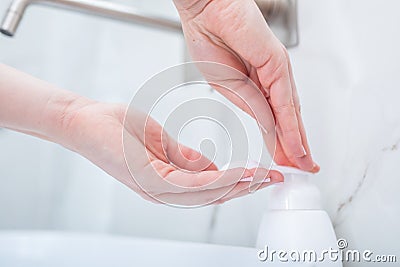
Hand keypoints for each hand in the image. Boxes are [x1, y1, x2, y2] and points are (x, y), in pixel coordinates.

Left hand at [0, 64, 281, 205]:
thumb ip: (188, 159)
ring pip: (208, 194)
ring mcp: (159, 190)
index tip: (263, 174)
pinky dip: (218, 179)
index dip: (240, 183)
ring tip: (263, 177)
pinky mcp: (151, 180)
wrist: (87, 122)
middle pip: (215, 196)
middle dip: (247, 188)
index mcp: (169, 183)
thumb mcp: (163, 144)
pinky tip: (237, 172)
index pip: (212, 188)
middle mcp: (166, 193)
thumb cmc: (119, 130)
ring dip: (239, 186)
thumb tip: (212, 168)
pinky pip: (192, 185)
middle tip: (274, 179)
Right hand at [174, 0, 318, 171]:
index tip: (284, 159)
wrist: (204, 10)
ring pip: (290, 115)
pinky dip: (291, 128)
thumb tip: (266, 124)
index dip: (279, 140)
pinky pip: (284, 103)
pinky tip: (296, 146)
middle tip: (301, 167)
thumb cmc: (208, 39)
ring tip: (303, 164)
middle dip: (293, 146)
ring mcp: (276, 72)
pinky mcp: (277, 65)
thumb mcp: (227, 85)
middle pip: (286, 119)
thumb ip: (248, 103)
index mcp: (255, 83)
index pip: (273, 117)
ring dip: (297, 142)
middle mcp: (270, 79)